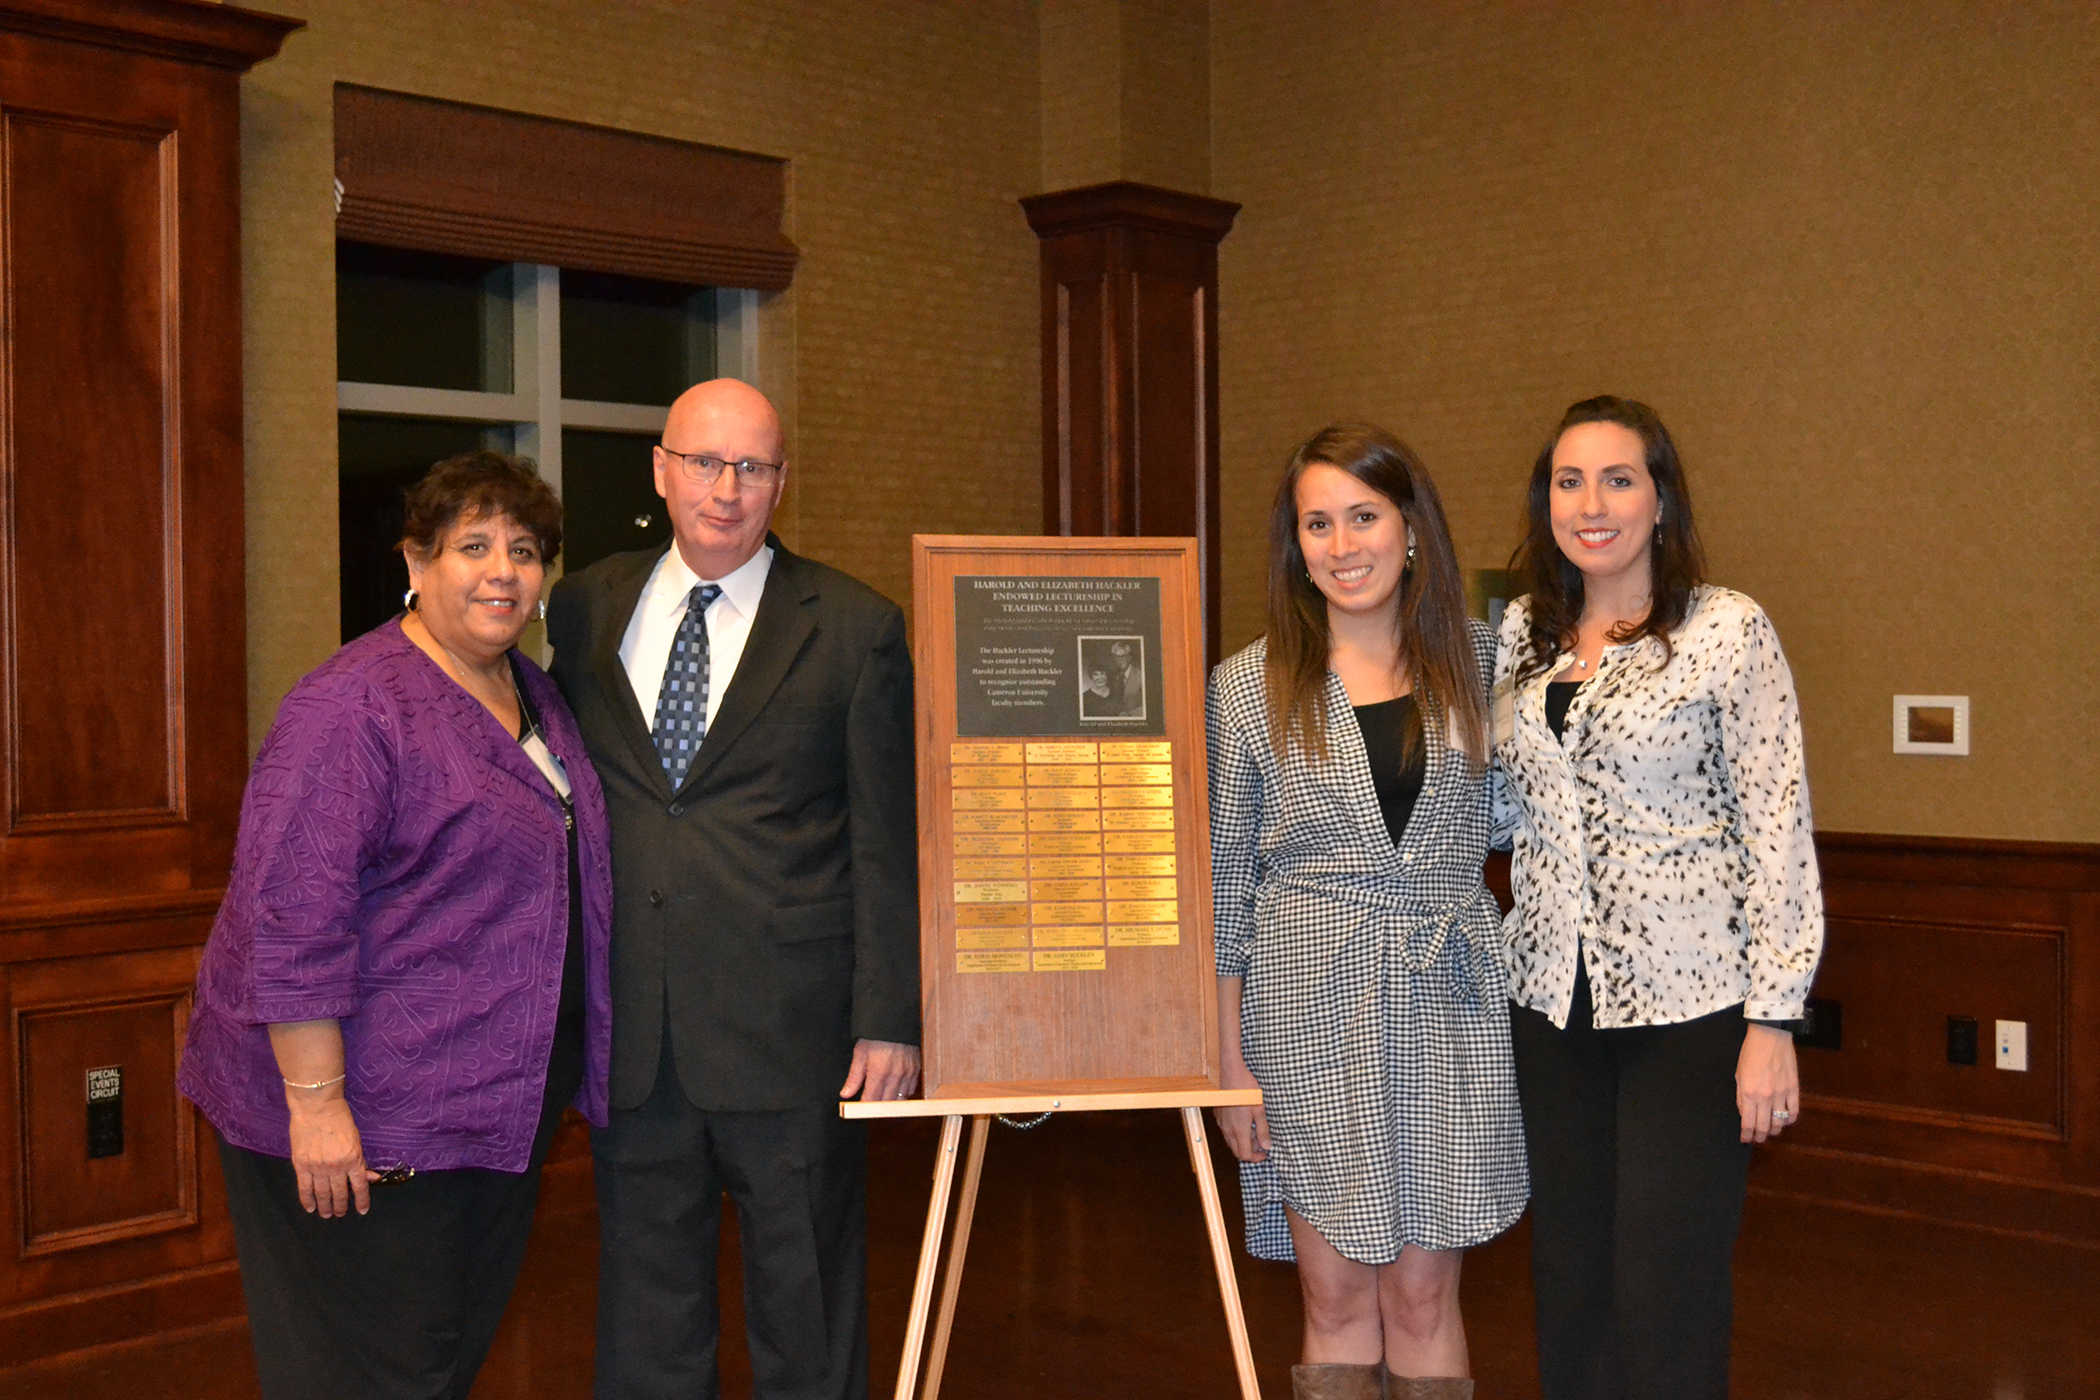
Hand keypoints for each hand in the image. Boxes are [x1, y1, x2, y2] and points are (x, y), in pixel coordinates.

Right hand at [284, 1091, 378, 1217]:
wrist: (317, 1107)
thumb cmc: (340, 1119)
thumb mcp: (356, 1139)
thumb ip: (361, 1160)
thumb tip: (372, 1177)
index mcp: (353, 1159)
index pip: (360, 1186)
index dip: (362, 1200)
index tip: (362, 1210)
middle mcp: (336, 1167)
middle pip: (340, 1193)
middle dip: (341, 1206)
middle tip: (340, 1214)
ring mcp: (317, 1168)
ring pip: (322, 1194)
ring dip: (325, 1207)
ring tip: (326, 1214)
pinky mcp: (301, 1165)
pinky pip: (304, 1188)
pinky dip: (307, 1200)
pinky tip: (310, 1208)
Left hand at [839, 1038, 920, 1101]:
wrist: (896, 1020)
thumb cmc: (876, 1035)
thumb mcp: (860, 1053)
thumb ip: (854, 1076)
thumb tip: (846, 1094)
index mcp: (879, 1071)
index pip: (871, 1100)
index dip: (864, 1108)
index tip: (859, 1109)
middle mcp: (895, 1075)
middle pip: (886, 1103)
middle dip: (876, 1107)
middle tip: (869, 1104)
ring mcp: (908, 1073)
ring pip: (900, 1099)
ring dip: (890, 1102)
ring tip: (882, 1098)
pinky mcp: (917, 1069)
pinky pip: (911, 1089)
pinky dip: (903, 1093)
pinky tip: (895, 1089)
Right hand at [1213, 1060, 1268, 1162]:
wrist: (1231, 1073)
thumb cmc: (1247, 1089)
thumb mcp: (1260, 1109)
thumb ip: (1263, 1130)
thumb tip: (1267, 1146)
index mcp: (1239, 1130)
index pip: (1245, 1155)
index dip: (1256, 1158)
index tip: (1265, 1153)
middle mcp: (1228, 1130)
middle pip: (1237, 1151)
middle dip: (1250, 1151)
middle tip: (1262, 1142)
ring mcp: (1222, 1123)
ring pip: (1231, 1142)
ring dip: (1243, 1142)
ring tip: (1255, 1130)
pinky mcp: (1219, 1116)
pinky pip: (1227, 1131)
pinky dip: (1236, 1133)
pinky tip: (1245, 1121)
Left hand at [1737, 1022, 1800, 1143]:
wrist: (1770, 1036)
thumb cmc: (1749, 1053)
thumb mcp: (1738, 1075)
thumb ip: (1741, 1096)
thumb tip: (1744, 1114)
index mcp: (1749, 1094)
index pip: (1748, 1123)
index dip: (1747, 1135)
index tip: (1746, 1140)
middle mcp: (1766, 1098)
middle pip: (1764, 1126)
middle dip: (1761, 1136)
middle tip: (1759, 1139)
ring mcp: (1782, 1094)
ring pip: (1780, 1122)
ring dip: (1775, 1130)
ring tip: (1771, 1132)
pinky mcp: (1794, 1089)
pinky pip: (1794, 1111)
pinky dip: (1790, 1119)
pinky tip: (1786, 1121)